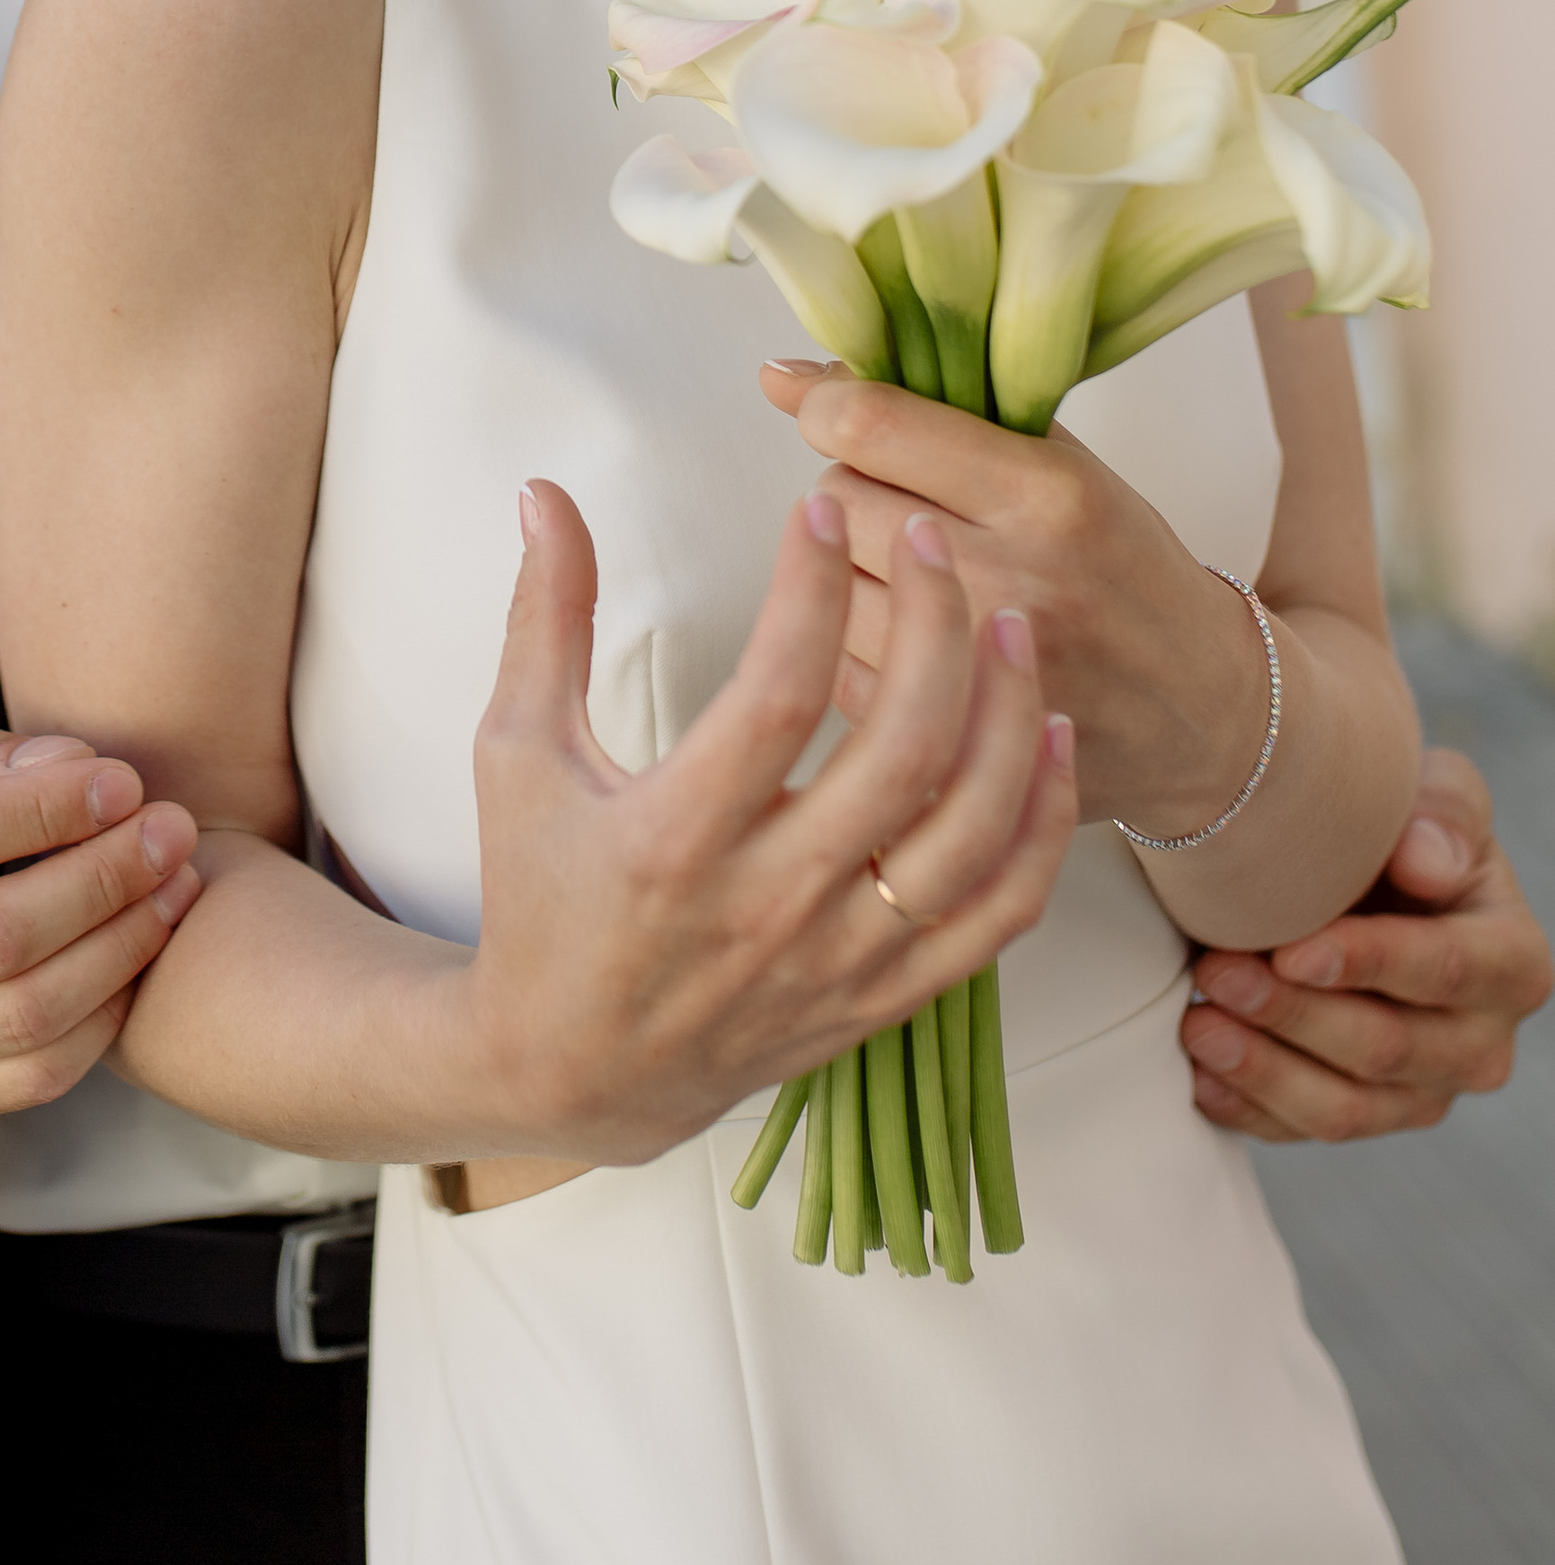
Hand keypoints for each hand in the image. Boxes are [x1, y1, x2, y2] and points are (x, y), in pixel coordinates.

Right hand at [0, 709, 200, 1125]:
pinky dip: (102, 1022)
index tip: (121, 781)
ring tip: (176, 888)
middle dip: (104, 878)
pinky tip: (136, 959)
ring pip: (24, 1017)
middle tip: (171, 831)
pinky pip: (30, 1079)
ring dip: (121, 950)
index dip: (44, 810)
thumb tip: (74, 765)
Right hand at [459, 480, 1075, 1163]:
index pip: (774, 695)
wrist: (568, 1071)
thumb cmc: (541, 897)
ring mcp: (840, 959)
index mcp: (674, 839)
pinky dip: (1039, 823)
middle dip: (936, 629)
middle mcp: (769, 906)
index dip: (810, 592)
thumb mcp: (518, 752)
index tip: (818, 513)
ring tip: (1010, 623)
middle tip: (931, 543)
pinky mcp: (884, 996)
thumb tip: (543, 493)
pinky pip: (999, 911)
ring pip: (971, 831)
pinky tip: (1045, 740)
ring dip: (1008, 716)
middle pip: (901, 753)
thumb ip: (545, 619)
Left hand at [756, 361, 1268, 838]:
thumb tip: (785, 376)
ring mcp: (970, 666)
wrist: (1199, 715)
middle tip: (897, 496)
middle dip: (848, 483)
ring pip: (824, 578)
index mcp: (1047, 496)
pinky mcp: (936, 730)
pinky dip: (851, 635)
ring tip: (906, 565)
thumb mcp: (1069, 468)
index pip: (872, 426)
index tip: (820, 406)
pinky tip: (907, 630)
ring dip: (844, 562)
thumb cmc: (1122, 568)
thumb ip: (946, 411)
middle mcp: (1008, 578)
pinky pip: (832, 655)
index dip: (823, 404)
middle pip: (838, 496)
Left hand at [1182, 745, 1553, 1139]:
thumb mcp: (1437, 795)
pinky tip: (1198, 1074)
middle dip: (1295, 1015)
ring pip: (1344, 1109)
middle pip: (1386, 1048)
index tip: (1289, 951)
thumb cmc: (1401, 831)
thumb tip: (1425, 864)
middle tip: (1217, 972)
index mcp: (1513, 963)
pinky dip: (1247, 1107)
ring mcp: (1422, 1093)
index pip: (1447, 970)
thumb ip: (1446, 814)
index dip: (1368, 963)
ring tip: (1197, 1023)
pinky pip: (1303, 1131)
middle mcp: (1479, 1044)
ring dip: (1263, 1070)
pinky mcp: (1364, 1117)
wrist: (1358, 878)